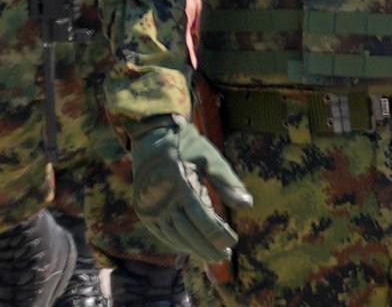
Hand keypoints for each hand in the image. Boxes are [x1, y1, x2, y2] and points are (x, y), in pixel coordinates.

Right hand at [132, 121, 251, 262]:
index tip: (233, 242)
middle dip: (208, 248)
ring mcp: (149, 205)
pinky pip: (162, 233)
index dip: (219, 234)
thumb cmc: (185, 145)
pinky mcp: (143, 209)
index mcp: (179, 183)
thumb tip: (248, 205)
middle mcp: (161, 197)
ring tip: (212, 256)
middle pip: (188, 232)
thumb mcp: (210, 157)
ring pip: (174, 236)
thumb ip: (228, 182)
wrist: (149, 135)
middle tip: (225, 256)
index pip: (202, 218)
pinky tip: (193, 247)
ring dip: (194, 249)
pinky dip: (178, 243)